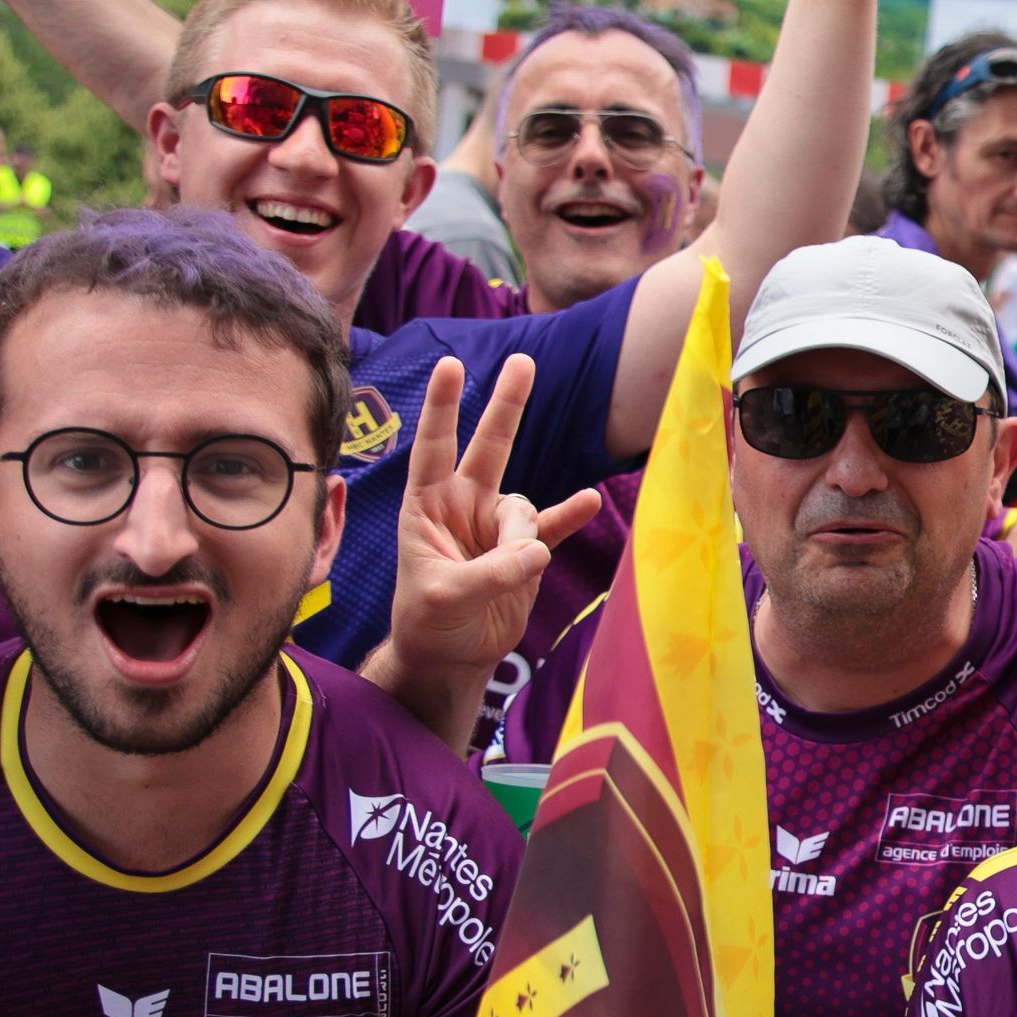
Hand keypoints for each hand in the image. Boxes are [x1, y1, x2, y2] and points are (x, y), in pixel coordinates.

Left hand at [383, 355, 602, 682]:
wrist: (450, 656)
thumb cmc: (428, 621)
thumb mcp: (444, 596)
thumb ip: (489, 573)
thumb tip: (537, 551)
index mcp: (428, 506)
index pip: (434, 447)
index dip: (443, 407)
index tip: (452, 364)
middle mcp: (463, 506)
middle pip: (489, 446)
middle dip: (506, 405)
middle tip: (522, 361)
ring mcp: (497, 528)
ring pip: (524, 510)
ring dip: (525, 537)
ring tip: (519, 569)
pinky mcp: (526, 553)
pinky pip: (553, 526)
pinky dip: (571, 516)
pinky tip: (588, 503)